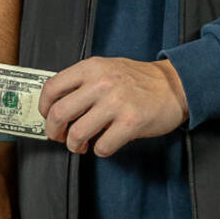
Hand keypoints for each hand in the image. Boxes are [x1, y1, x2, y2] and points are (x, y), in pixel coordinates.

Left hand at [40, 57, 188, 156]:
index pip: (52, 88)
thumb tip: (56, 105)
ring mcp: (116, 103)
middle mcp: (101, 83)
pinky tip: (105, 144)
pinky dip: (100, 150)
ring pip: (77, 134)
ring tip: (82, 145)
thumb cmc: (140, 80)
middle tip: (61, 137)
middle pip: (59, 114)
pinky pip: (102, 147)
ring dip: (76, 145)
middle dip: (54, 132)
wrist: (175, 85)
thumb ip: (83, 81)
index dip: (44, 108)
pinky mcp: (131, 123)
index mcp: (91, 67)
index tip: (48, 117)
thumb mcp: (107, 68)